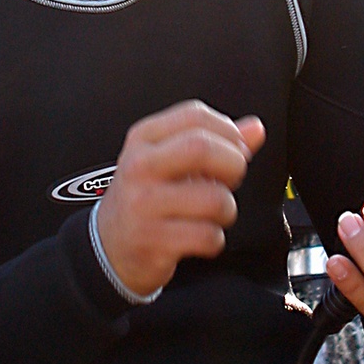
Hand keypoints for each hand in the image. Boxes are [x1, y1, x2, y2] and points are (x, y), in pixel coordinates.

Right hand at [96, 100, 265, 296]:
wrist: (108, 247)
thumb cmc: (146, 197)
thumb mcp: (171, 160)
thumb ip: (216, 141)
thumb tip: (255, 128)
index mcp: (144, 139)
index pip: (195, 116)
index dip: (228, 131)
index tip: (236, 149)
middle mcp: (140, 167)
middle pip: (201, 148)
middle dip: (233, 164)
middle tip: (230, 178)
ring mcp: (144, 204)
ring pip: (214, 198)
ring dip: (226, 210)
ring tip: (212, 213)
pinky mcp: (153, 240)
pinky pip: (208, 236)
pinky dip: (214, 239)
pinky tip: (199, 235)